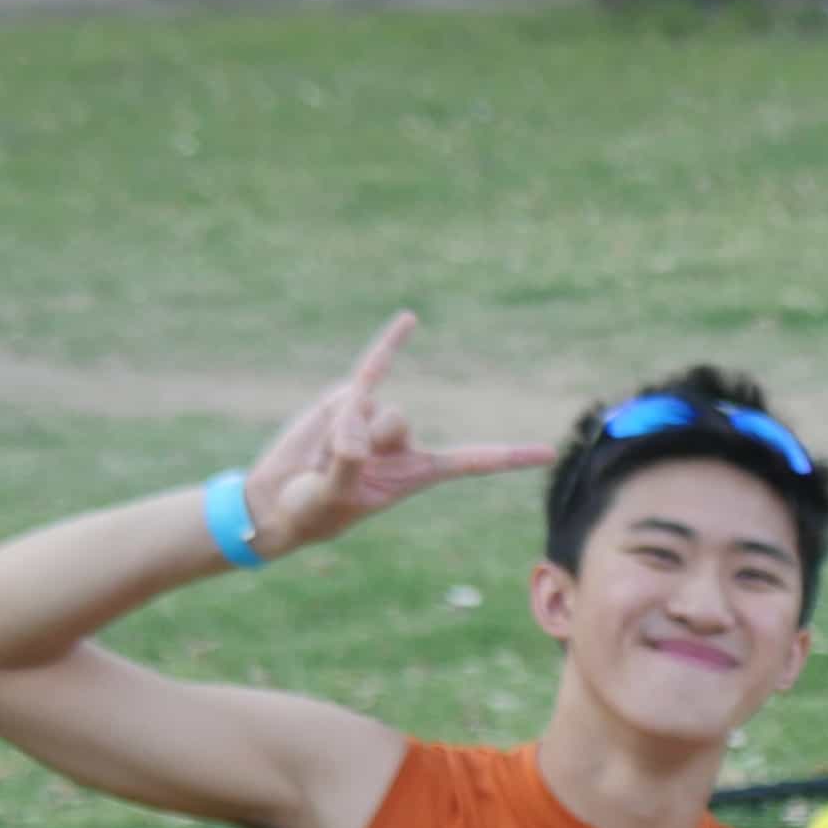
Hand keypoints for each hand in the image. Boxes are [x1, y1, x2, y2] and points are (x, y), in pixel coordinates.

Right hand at [239, 313, 549, 557]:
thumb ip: (348, 466)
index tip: (549, 453)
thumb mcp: (332, 495)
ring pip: (373, 405)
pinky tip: (412, 319)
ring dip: (341, 426)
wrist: (278, 496)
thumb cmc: (311, 508)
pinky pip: (373, 366)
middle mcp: (404, 445)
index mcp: (418, 474)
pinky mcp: (348, 400)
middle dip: (361, 440)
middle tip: (335, 466)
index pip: (472, 461)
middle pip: (400, 422)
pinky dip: (391, 344)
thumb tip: (355, 432)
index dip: (508, 457)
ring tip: (321, 452)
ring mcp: (377, 419)